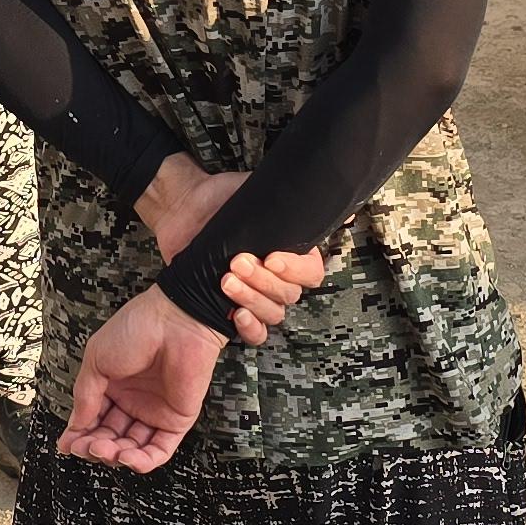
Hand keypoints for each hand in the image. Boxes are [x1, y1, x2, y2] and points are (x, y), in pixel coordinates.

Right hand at [58, 291, 227, 472]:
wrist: (176, 321)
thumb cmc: (138, 328)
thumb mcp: (96, 359)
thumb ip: (85, 395)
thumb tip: (75, 425)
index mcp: (112, 385)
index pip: (93, 419)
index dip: (79, 434)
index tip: (67, 444)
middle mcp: (133, 400)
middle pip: (109, 436)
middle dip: (94, 446)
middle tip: (84, 446)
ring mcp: (154, 411)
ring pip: (132, 447)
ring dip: (115, 455)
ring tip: (103, 449)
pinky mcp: (176, 420)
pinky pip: (159, 450)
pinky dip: (143, 461)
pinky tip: (127, 458)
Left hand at [133, 157, 326, 341]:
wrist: (183, 208)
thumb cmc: (222, 197)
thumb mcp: (256, 191)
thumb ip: (290, 197)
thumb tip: (342, 206)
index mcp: (290, 251)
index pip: (311, 272)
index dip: (295, 269)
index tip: (272, 258)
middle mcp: (278, 276)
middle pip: (290, 294)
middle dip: (263, 281)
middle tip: (237, 262)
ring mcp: (257, 295)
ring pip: (273, 312)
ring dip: (251, 298)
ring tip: (226, 280)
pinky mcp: (234, 310)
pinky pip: (256, 333)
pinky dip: (250, 328)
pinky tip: (235, 314)